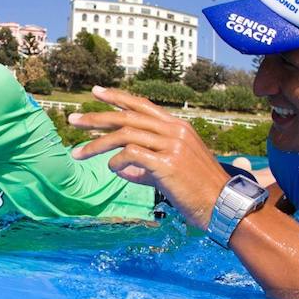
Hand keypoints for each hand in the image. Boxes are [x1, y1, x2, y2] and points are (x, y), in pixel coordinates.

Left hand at [68, 86, 231, 225]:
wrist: (225, 206)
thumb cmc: (198, 192)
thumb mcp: (172, 171)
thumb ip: (145, 166)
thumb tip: (120, 168)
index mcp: (178, 127)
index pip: (142, 105)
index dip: (117, 97)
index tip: (96, 92)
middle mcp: (175, 131)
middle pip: (127, 116)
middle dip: (96, 118)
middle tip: (73, 120)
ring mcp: (172, 146)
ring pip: (124, 134)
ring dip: (96, 144)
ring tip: (77, 153)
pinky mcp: (168, 164)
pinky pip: (131, 155)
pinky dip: (116, 161)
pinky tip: (111, 169)